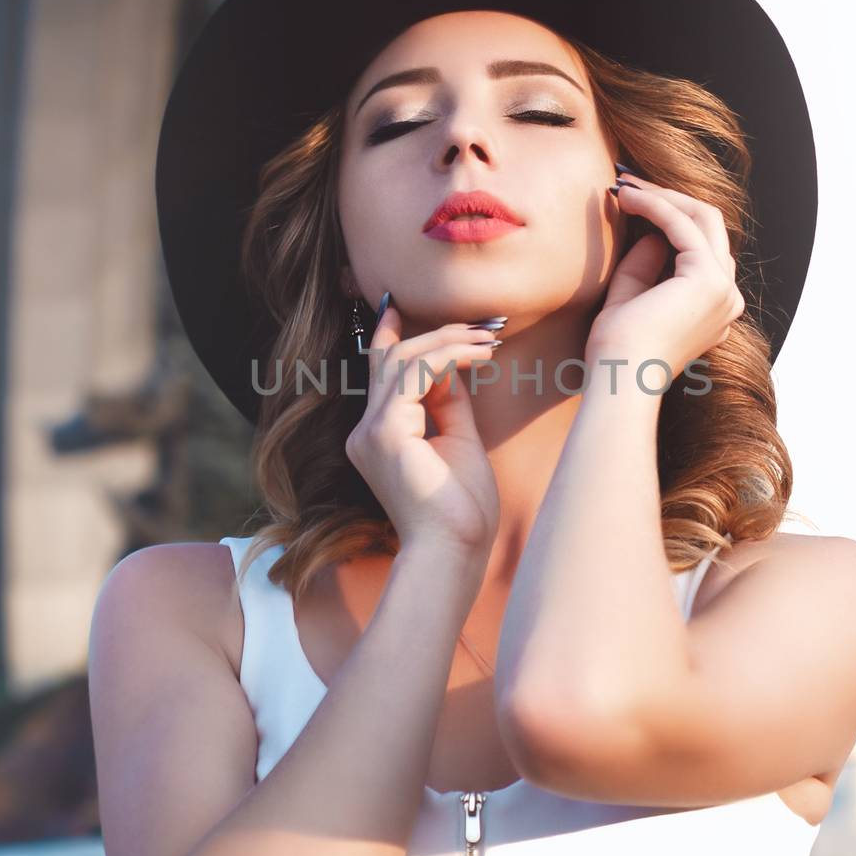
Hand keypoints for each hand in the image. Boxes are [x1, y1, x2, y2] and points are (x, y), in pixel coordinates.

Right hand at [344, 298, 501, 553]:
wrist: (454, 550)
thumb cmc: (461, 510)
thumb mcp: (459, 442)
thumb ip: (449, 404)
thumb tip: (452, 367)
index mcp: (380, 436)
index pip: (381, 374)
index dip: (389, 336)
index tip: (398, 305)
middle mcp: (366, 431)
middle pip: (393, 360)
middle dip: (438, 336)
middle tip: (484, 330)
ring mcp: (371, 431)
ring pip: (403, 360)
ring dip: (449, 342)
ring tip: (489, 341)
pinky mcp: (386, 432)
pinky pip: (416, 374)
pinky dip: (449, 357)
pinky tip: (480, 356)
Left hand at [585, 175, 745, 383]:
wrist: (619, 378)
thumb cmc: (616, 351)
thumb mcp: (629, 297)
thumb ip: (643, 266)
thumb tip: (651, 233)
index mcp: (712, 308)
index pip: (699, 247)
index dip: (666, 218)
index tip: (629, 200)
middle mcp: (726, 298)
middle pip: (707, 226)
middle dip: (667, 198)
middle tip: (627, 182)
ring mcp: (723, 288)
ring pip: (701, 218)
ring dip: (661, 196)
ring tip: (623, 185)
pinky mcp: (708, 278)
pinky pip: (683, 224)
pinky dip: (655, 205)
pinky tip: (627, 197)